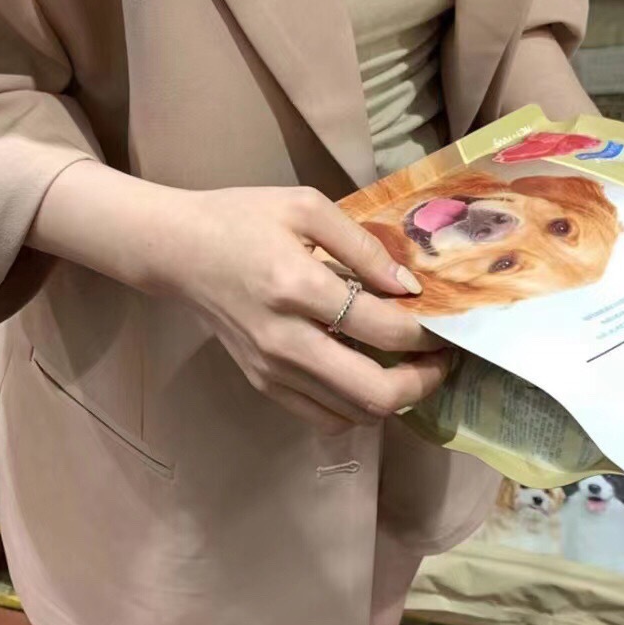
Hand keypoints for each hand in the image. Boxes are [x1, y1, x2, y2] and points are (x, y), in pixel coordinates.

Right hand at [150, 185, 449, 433]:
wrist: (177, 251)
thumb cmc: (242, 219)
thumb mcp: (305, 207)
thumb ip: (363, 246)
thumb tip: (409, 289)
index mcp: (298, 287)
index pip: (384, 329)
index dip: (428, 333)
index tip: (446, 321)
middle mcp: (285, 340)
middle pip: (374, 392)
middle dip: (423, 382)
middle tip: (441, 359)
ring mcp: (272, 370)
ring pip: (353, 414)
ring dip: (393, 398)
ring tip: (410, 367)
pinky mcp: (263, 384)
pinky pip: (323, 418)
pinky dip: (356, 407)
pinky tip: (367, 376)